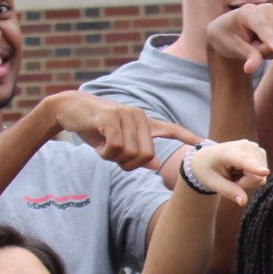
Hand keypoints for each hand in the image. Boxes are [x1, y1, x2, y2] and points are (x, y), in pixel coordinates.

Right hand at [42, 91, 201, 169]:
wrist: (68, 108)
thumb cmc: (93, 127)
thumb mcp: (116, 142)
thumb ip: (134, 152)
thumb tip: (153, 165)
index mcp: (143, 121)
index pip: (170, 128)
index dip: (186, 136)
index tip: (204, 142)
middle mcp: (139, 116)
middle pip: (146, 156)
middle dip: (129, 164)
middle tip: (112, 156)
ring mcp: (126, 115)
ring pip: (131, 154)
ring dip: (114, 158)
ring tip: (103, 147)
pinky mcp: (111, 118)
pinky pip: (116, 148)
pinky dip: (106, 153)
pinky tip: (98, 144)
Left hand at [188, 139, 270, 205]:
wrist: (207, 156)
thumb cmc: (207, 169)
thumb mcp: (212, 182)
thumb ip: (228, 191)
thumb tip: (243, 202)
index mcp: (228, 152)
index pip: (244, 161)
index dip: (256, 168)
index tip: (265, 172)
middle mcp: (246, 146)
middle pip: (256, 177)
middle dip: (244, 184)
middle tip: (230, 178)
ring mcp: (255, 147)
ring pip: (261, 176)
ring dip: (248, 180)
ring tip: (234, 173)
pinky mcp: (260, 151)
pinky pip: (262, 174)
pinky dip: (252, 176)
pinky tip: (241, 170)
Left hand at [206, 3, 272, 72]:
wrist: (232, 30)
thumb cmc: (228, 37)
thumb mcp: (232, 47)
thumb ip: (246, 56)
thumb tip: (250, 69)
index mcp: (248, 11)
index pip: (262, 27)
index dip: (271, 39)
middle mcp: (267, 9)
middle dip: (265, 51)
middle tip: (250, 47)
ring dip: (271, 51)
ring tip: (256, 44)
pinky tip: (265, 43)